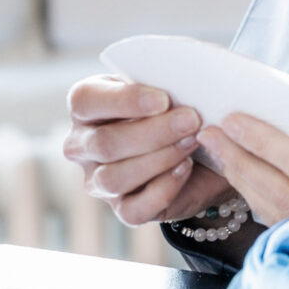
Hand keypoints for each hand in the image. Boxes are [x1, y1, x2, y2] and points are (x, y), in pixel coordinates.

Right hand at [63, 73, 232, 226]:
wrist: (205, 148)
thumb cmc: (179, 105)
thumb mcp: (171, 84)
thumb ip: (166, 78)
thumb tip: (183, 81)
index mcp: (87, 106)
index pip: (86, 101)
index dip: (124, 100)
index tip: (163, 99)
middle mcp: (83, 145)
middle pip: (104, 143)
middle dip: (153, 131)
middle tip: (191, 119)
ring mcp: (99, 181)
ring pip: (114, 178)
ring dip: (159, 159)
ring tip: (192, 142)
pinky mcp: (123, 209)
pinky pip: (134, 209)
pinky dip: (164, 189)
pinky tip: (186, 168)